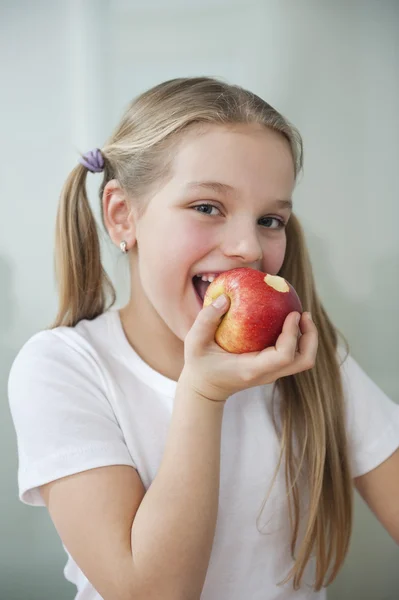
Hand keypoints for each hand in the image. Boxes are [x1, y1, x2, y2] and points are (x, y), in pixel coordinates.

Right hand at [179, 294, 317, 402]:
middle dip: (310, 337)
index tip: (292, 313)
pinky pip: (293, 354)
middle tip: (303, 314)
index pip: (284, 356)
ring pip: (303, 360)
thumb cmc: (199, 365)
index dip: (293, 334)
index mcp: (252, 369)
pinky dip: (297, 339)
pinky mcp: (271, 368)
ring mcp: (271, 373)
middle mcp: (267, 373)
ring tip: (300, 316)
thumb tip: (225, 298)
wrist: (204, 390)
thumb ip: (206, 319)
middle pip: (304, 360)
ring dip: (307, 338)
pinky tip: (286, 320)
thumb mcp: (194, 342)